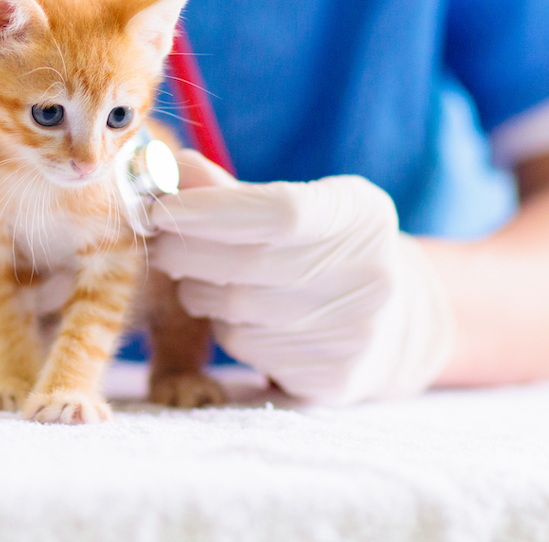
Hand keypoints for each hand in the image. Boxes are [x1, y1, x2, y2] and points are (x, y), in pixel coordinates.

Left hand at [150, 151, 454, 404]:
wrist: (389, 322)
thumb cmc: (318, 248)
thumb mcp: (294, 205)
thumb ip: (229, 190)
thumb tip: (165, 169)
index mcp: (362, 216)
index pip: (277, 211)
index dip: (208, 209)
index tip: (158, 209)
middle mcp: (370, 275)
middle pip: (246, 264)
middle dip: (186, 251)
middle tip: (163, 243)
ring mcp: (355, 333)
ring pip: (236, 311)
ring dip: (201, 291)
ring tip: (205, 277)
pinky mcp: (332, 378)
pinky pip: (246, 348)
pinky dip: (225, 328)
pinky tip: (238, 316)